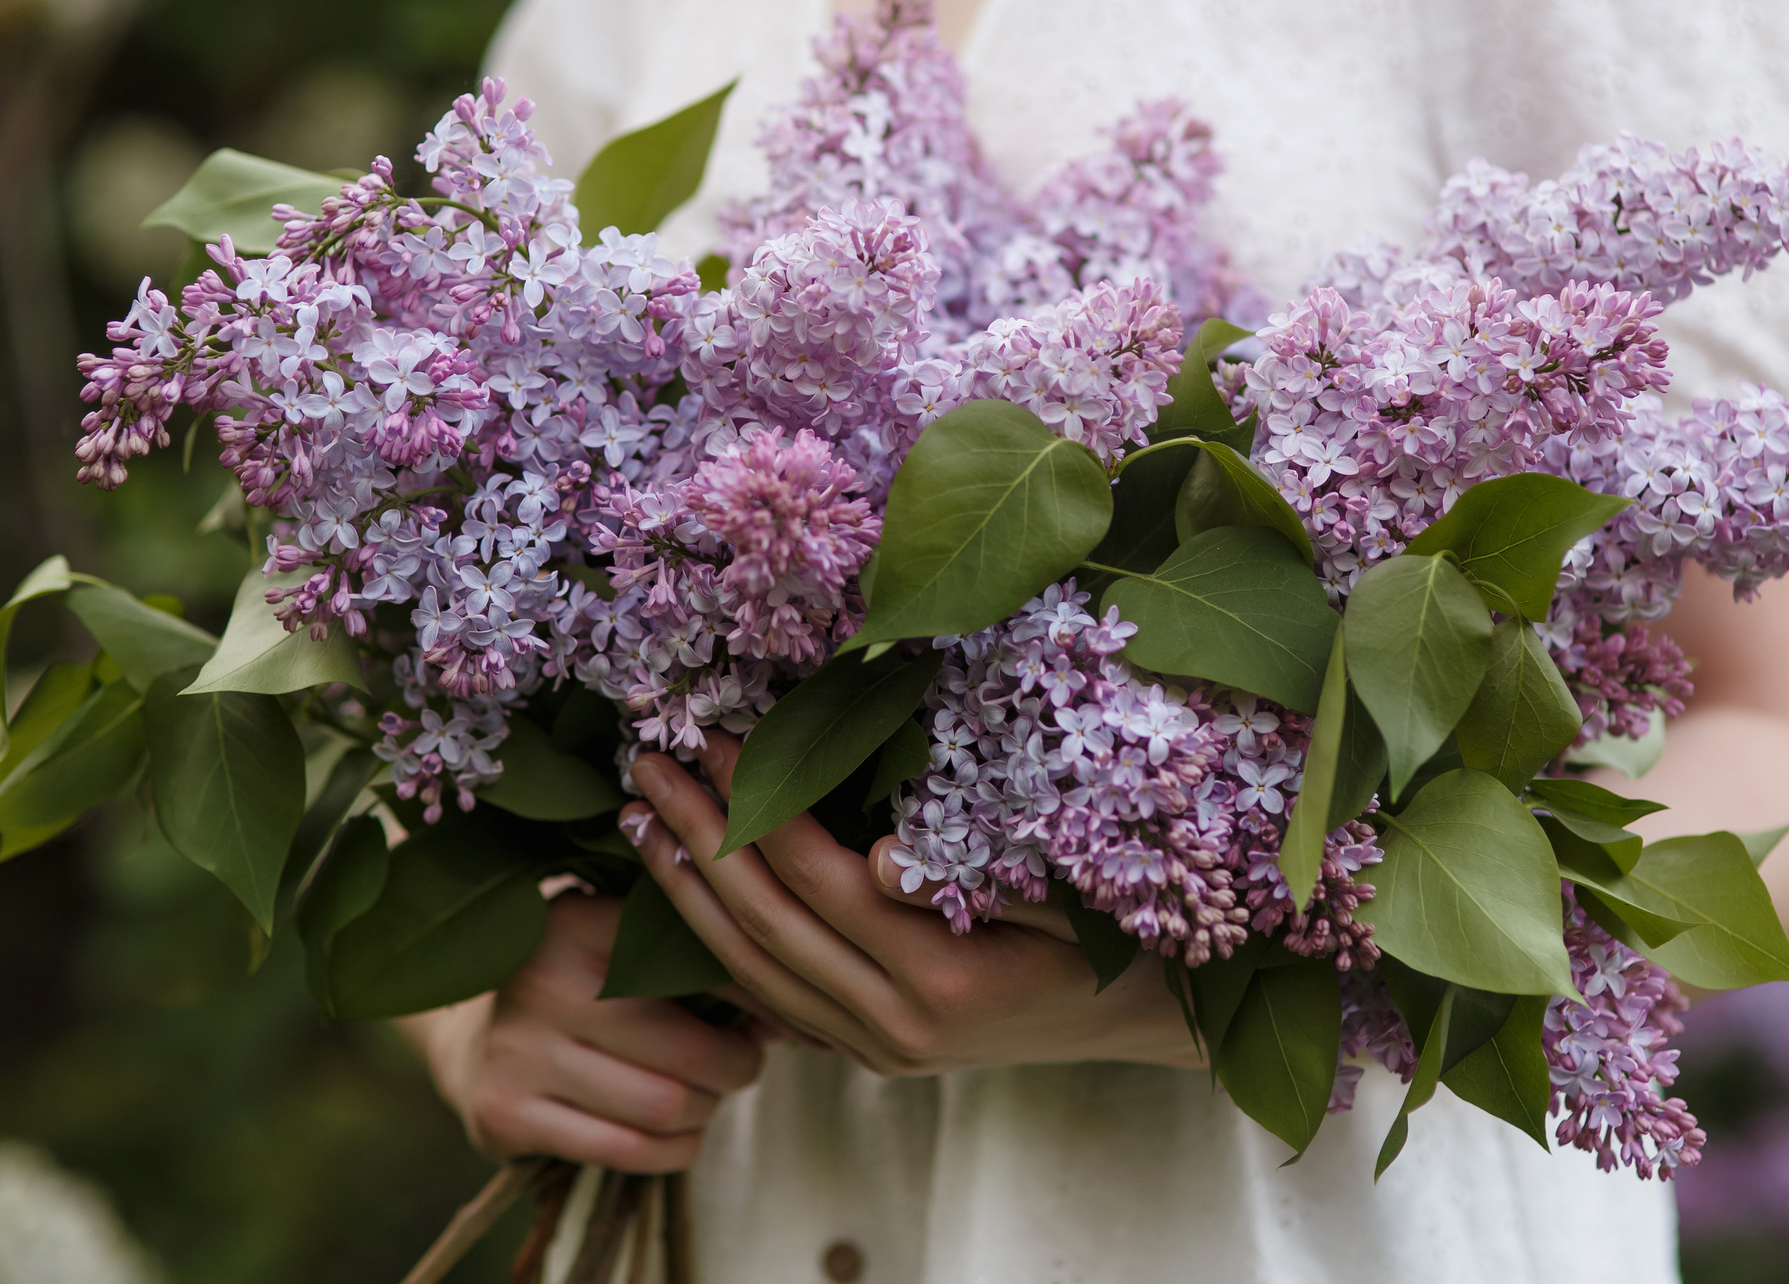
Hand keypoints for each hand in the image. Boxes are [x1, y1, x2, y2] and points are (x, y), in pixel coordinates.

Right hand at [398, 893, 768, 1171]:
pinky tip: (678, 1133)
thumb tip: (792, 1014)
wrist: (471, 1034)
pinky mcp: (504, 1114)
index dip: (758, 996)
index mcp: (579, 921)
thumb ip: (698, 962)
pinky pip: (627, 1151)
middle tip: (742, 1063)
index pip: (699, 962)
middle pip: (691, 1049)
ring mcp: (518, 1051)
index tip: (785, 1014)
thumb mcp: (625, 945)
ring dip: (707, 1110)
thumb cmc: (584, 985)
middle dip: (738, 1066)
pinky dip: (674, 1150)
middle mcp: (543, 981)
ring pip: (665, 1106)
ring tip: (707, 1094)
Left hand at [622, 734, 1201, 1077]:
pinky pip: (771, 1000)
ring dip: (687, 892)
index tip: (715, 733)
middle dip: (695, 838)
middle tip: (642, 763)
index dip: (758, 804)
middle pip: (764, 925)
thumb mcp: (1071, 889)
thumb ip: (981, 875)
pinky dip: (719, 942)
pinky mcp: (869, 1055)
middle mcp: (896, 1026)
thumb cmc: (1119, 929)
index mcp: (942, 976)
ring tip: (640, 817)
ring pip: (752, 971)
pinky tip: (685, 890)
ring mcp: (877, 1050)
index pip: (817, 879)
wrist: (1148, 1018)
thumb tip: (881, 856)